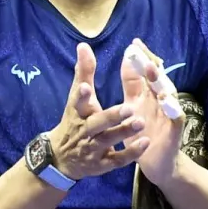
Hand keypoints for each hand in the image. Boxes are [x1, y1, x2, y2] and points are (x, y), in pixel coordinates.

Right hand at [48, 43, 149, 179]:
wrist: (61, 158)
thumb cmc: (74, 122)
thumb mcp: (76, 98)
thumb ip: (84, 72)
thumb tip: (83, 45)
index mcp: (77, 113)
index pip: (77, 102)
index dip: (81, 96)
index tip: (86, 87)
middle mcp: (84, 130)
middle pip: (96, 123)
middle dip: (111, 116)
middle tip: (129, 107)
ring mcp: (93, 148)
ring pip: (108, 140)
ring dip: (124, 132)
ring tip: (141, 122)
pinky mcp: (102, 163)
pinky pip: (117, 159)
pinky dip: (131, 152)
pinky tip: (145, 143)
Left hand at [120, 37, 184, 184]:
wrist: (156, 164)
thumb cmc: (142, 133)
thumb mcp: (131, 107)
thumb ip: (132, 84)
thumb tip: (128, 57)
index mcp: (145, 96)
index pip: (143, 73)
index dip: (139, 59)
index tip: (133, 43)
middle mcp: (158, 102)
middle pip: (156, 79)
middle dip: (149, 64)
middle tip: (141, 52)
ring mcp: (168, 115)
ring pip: (167, 94)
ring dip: (161, 82)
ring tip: (153, 70)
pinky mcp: (174, 132)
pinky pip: (175, 119)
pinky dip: (172, 109)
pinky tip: (167, 101)